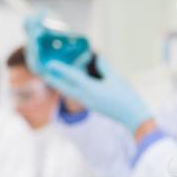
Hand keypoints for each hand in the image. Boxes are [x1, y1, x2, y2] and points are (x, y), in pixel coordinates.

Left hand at [25, 15, 151, 133]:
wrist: (133, 118)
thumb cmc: (126, 98)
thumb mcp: (116, 79)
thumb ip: (104, 68)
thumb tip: (97, 59)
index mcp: (91, 90)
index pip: (72, 77)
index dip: (60, 68)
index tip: (49, 63)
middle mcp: (86, 98)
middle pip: (65, 88)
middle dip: (53, 80)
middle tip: (44, 73)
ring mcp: (89, 103)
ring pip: (70, 92)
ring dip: (61, 84)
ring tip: (54, 77)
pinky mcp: (93, 105)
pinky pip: (77, 95)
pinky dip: (71, 87)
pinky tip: (72, 83)